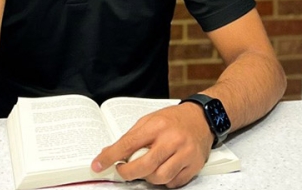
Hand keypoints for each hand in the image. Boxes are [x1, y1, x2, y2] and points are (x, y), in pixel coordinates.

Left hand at [92, 103, 212, 187]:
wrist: (202, 118)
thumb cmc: (174, 119)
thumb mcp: (150, 120)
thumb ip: (131, 137)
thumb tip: (110, 153)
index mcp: (158, 126)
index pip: (129, 144)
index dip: (111, 156)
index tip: (99, 164)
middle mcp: (172, 140)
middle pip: (145, 165)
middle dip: (128, 173)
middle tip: (122, 171)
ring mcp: (185, 154)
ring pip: (159, 177)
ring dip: (148, 177)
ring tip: (147, 168)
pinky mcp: (194, 166)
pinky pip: (173, 182)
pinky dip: (164, 180)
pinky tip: (164, 168)